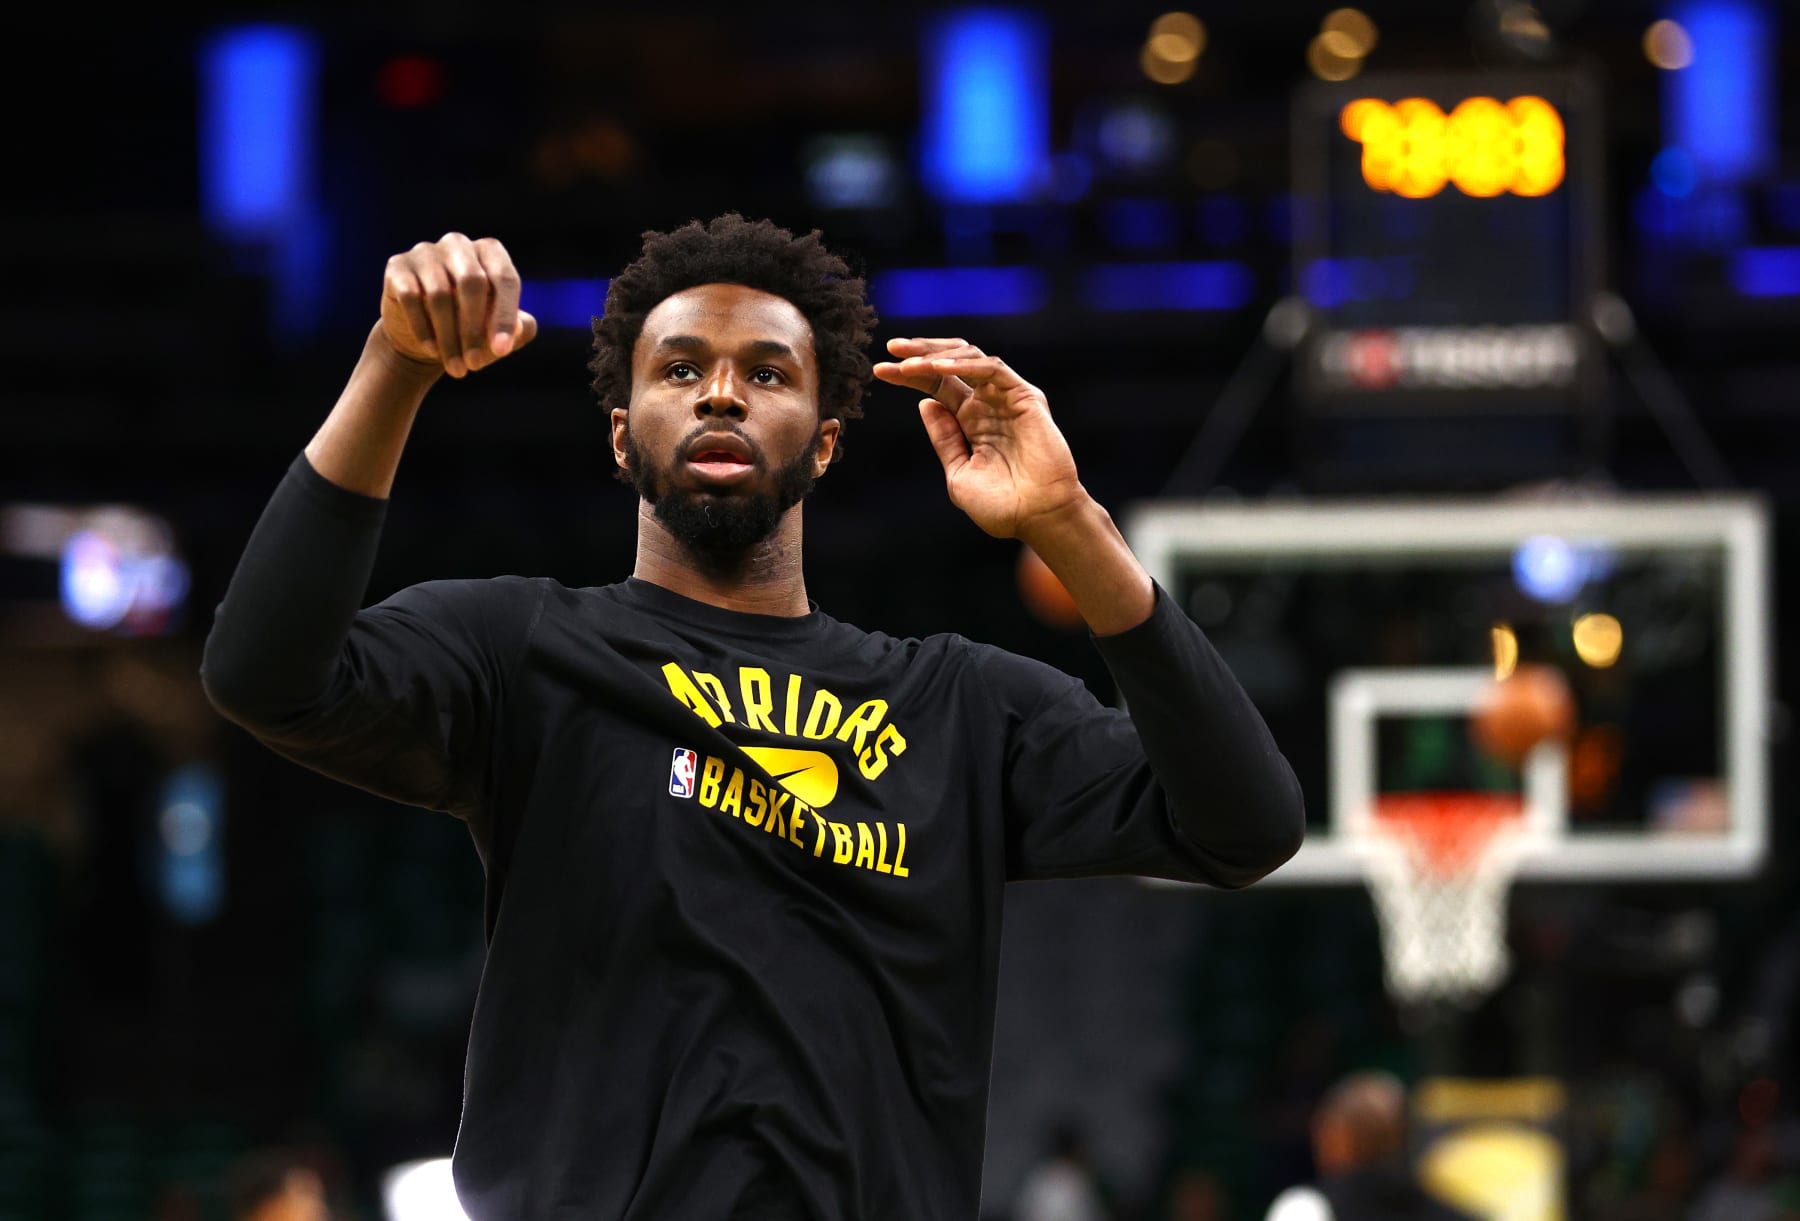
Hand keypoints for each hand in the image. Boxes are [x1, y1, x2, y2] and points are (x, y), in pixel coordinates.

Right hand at [380, 233, 538, 378]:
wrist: (426, 340)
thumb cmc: (472, 331)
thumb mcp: (501, 334)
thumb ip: (520, 329)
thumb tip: (518, 326)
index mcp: (490, 252)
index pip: (505, 278)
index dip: (504, 316)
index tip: (501, 351)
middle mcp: (458, 244)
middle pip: (472, 282)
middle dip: (474, 329)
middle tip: (475, 365)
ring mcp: (425, 252)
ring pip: (440, 294)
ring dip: (449, 338)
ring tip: (456, 368)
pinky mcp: (397, 266)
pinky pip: (411, 297)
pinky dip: (423, 329)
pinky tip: (432, 350)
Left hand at [873, 337, 1087, 540]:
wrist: (1037, 518)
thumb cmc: (1001, 506)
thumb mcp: (958, 473)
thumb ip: (944, 439)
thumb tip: (924, 403)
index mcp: (970, 421)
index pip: (936, 386)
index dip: (909, 375)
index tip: (879, 370)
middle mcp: (987, 404)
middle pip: (950, 364)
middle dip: (919, 352)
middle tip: (891, 348)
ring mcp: (1007, 398)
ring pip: (970, 358)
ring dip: (937, 355)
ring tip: (907, 363)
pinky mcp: (1025, 397)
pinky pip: (992, 370)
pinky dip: (964, 365)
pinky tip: (938, 369)